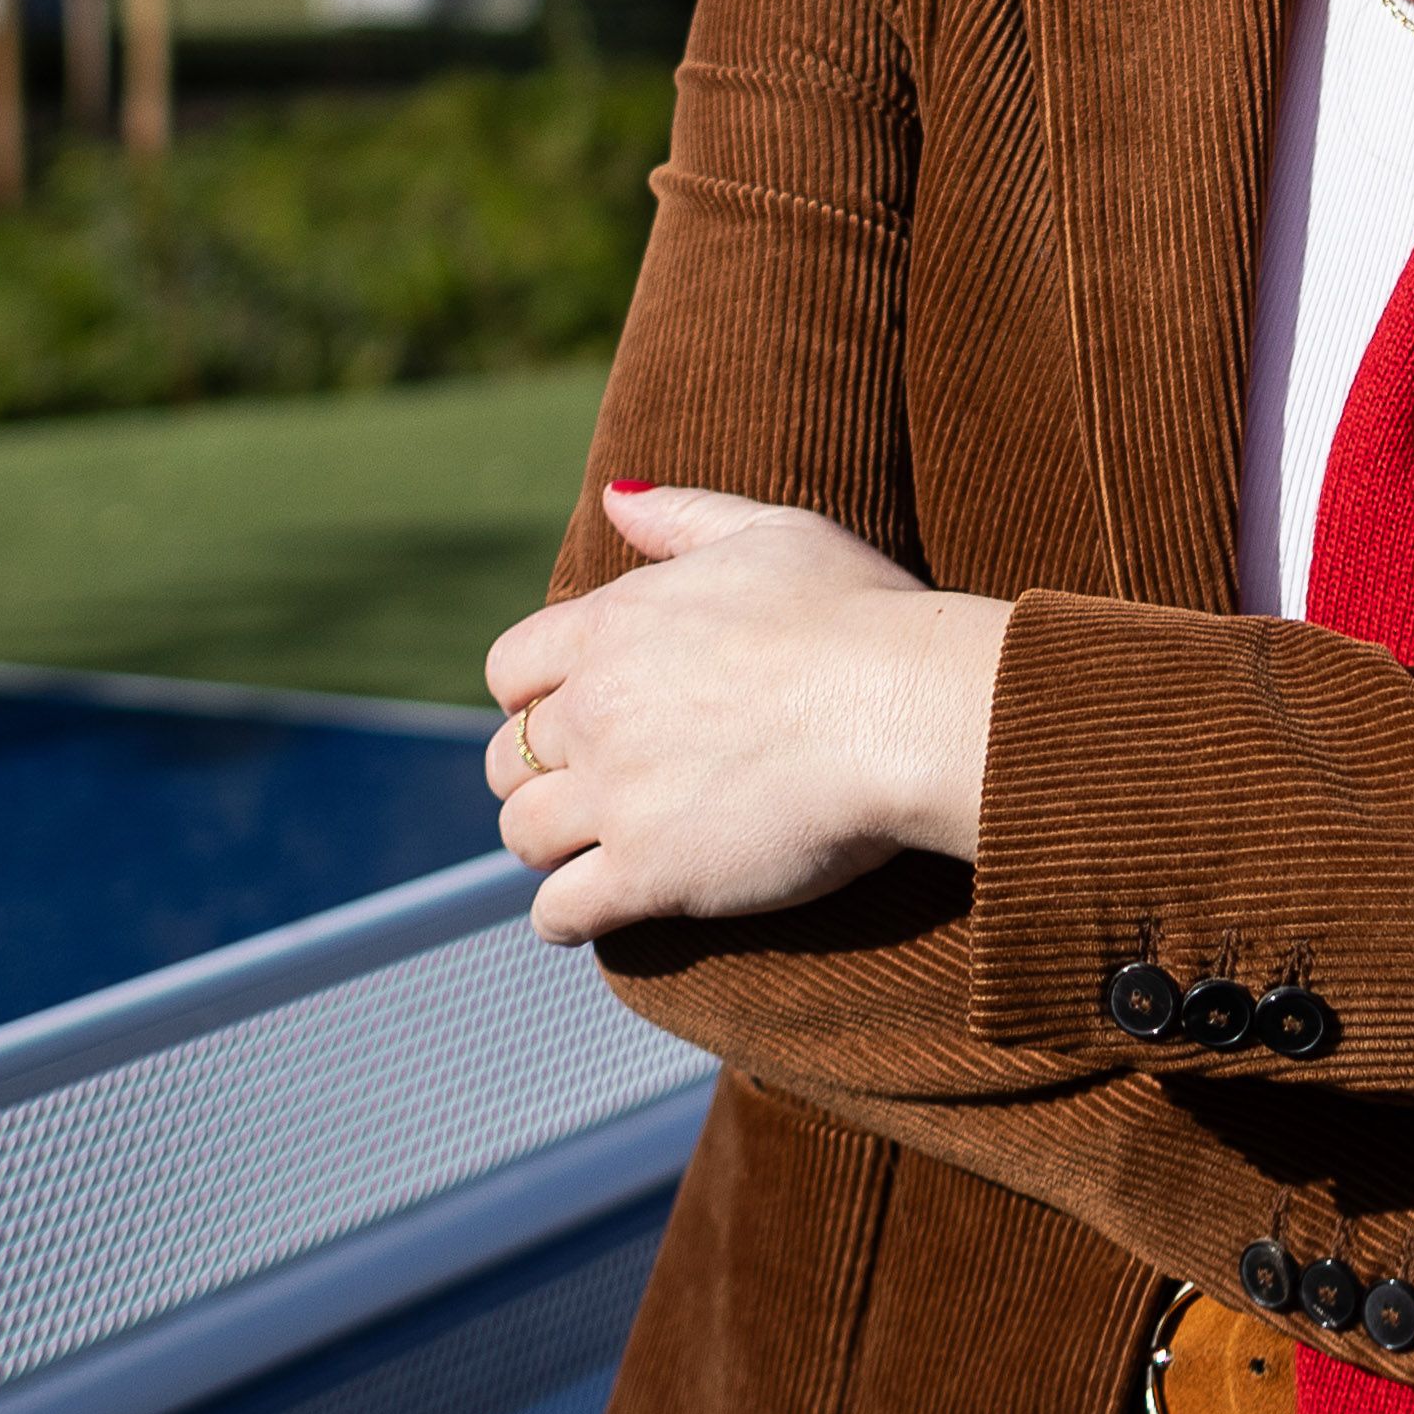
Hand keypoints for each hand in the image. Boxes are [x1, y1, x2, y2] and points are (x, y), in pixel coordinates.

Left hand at [483, 481, 1009, 948]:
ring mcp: (615, 796)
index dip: (533, 695)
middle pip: (506, 758)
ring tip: (591, 851)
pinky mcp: (648, 874)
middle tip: (591, 789)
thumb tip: (613, 497)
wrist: (908, 706)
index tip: (571, 714)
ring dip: (550, 845)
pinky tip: (597, 910)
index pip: (510, 669)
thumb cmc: (858, 614)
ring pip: (522, 835)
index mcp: (612, 625)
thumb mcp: (771, 531)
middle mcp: (595, 709)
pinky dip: (565, 916)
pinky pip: (559, 911)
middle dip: (539, 775)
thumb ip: (681, 514)